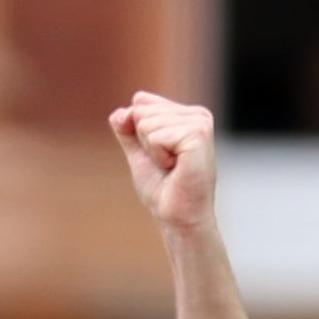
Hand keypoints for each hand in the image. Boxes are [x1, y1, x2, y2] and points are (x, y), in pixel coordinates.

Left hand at [110, 92, 219, 233]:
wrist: (177, 217)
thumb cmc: (163, 189)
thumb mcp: (139, 153)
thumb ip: (128, 130)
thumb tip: (119, 113)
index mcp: (187, 114)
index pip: (141, 101)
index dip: (138, 134)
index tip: (159, 156)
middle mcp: (198, 115)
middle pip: (142, 110)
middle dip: (144, 143)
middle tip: (166, 165)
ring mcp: (200, 124)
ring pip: (146, 122)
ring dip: (152, 152)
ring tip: (172, 168)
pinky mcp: (198, 135)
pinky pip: (156, 136)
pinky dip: (158, 157)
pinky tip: (176, 168)